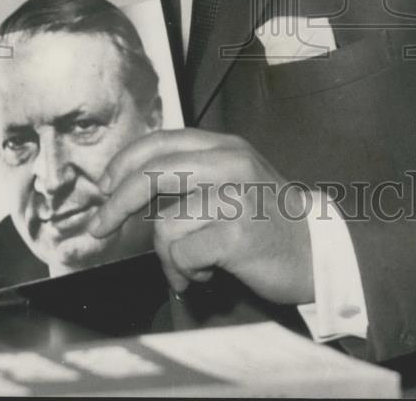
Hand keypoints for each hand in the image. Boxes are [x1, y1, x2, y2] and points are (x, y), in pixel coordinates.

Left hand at [88, 128, 313, 304]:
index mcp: (224, 146)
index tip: (104, 185)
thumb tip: (130, 186)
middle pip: (152, 174)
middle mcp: (229, 163)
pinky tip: (205, 274)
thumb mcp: (234, 179)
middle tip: (99, 228)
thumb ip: (192, 174)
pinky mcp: (236, 235)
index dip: (125, 162)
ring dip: (168, 256)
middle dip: (117, 203)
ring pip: (166, 225)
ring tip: (190, 266)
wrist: (316, 250)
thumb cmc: (266, 220)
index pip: (161, 142)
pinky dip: (185, 272)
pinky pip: (183, 255)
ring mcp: (235, 198)